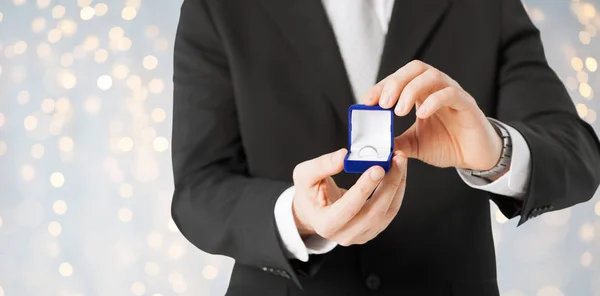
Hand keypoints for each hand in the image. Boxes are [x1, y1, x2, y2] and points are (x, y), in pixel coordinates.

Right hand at [292, 148, 407, 245]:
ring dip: (398, 185)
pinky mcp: (373, 230)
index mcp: (325, 224)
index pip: (349, 208)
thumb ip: (322, 165)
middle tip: (396, 160)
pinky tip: (398, 173)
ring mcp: (362, 235)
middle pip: (374, 213)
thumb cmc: (308, 194)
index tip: (377, 168)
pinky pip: (391, 211)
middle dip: (389, 184)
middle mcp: (345, 235)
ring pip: (388, 212)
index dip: (364, 188)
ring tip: (400, 162)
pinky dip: (398, 190)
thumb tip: (344, 156)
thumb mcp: (304, 175)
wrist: (313, 211)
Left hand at [363, 60, 502, 170]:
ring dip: (411, 90)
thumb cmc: (447, 145)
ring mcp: (453, 94)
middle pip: (415, 69)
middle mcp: (437, 88)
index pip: (399, 79)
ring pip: (432, 76)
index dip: (381, 86)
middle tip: (383, 103)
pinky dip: (434, 101)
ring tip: (398, 110)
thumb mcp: (414, 145)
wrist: (475, 158)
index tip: (366, 101)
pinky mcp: (467, 105)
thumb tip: (374, 144)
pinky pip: (451, 94)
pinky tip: (421, 114)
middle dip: (395, 82)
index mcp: (422, 93)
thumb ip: (396, 142)